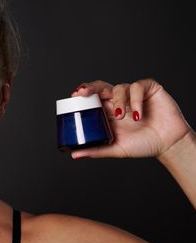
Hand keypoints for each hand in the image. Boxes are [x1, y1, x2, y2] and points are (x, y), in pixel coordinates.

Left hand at [70, 79, 191, 158]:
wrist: (168, 145)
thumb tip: (74, 155)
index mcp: (108, 112)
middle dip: (91, 87)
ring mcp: (133, 94)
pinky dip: (135, 100)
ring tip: (121, 117)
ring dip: (117, 101)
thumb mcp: (115, 149)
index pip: (92, 98)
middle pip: (101, 87)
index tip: (74, 95)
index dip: (83, 94)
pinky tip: (138, 114)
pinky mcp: (149, 89)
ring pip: (118, 87)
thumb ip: (96, 150)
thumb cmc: (143, 145)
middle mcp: (118, 101)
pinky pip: (137, 87)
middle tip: (83, 93)